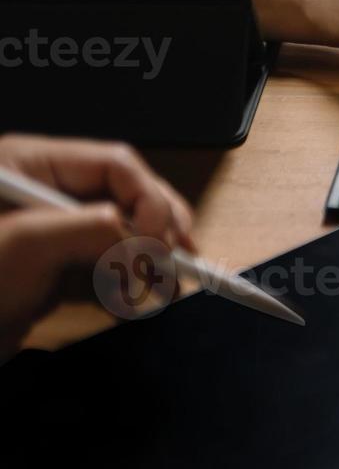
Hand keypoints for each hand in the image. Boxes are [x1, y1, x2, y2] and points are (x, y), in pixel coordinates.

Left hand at [0, 135, 194, 354]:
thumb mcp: (25, 243)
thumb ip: (95, 228)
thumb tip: (149, 239)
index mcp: (30, 165)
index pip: (115, 165)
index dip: (149, 197)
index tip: (163, 239)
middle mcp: (44, 193)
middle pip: (125, 197)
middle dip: (157, 229)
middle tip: (182, 262)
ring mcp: (48, 235)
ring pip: (122, 235)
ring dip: (149, 261)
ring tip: (163, 287)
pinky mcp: (49, 272)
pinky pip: (105, 269)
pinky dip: (127, 285)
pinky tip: (134, 303)